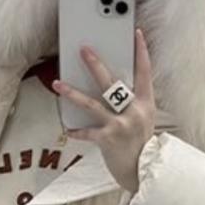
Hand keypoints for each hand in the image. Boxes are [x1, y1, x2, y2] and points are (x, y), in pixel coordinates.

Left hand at [52, 27, 156, 194]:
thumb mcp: (144, 119)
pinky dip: (77, 131)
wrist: (144, 171)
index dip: (141, 52)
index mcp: (146, 103)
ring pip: (93, 103)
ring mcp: (121, 124)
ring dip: (73, 93)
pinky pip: (87, 131)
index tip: (136, 34)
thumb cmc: (141, 143)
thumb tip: (113, 87)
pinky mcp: (108, 138)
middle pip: (112, 83)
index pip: (145, 72)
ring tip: (58, 83)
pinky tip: (67, 130)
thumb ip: (132, 103)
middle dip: (96, 64)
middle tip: (83, 50)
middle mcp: (134, 111)